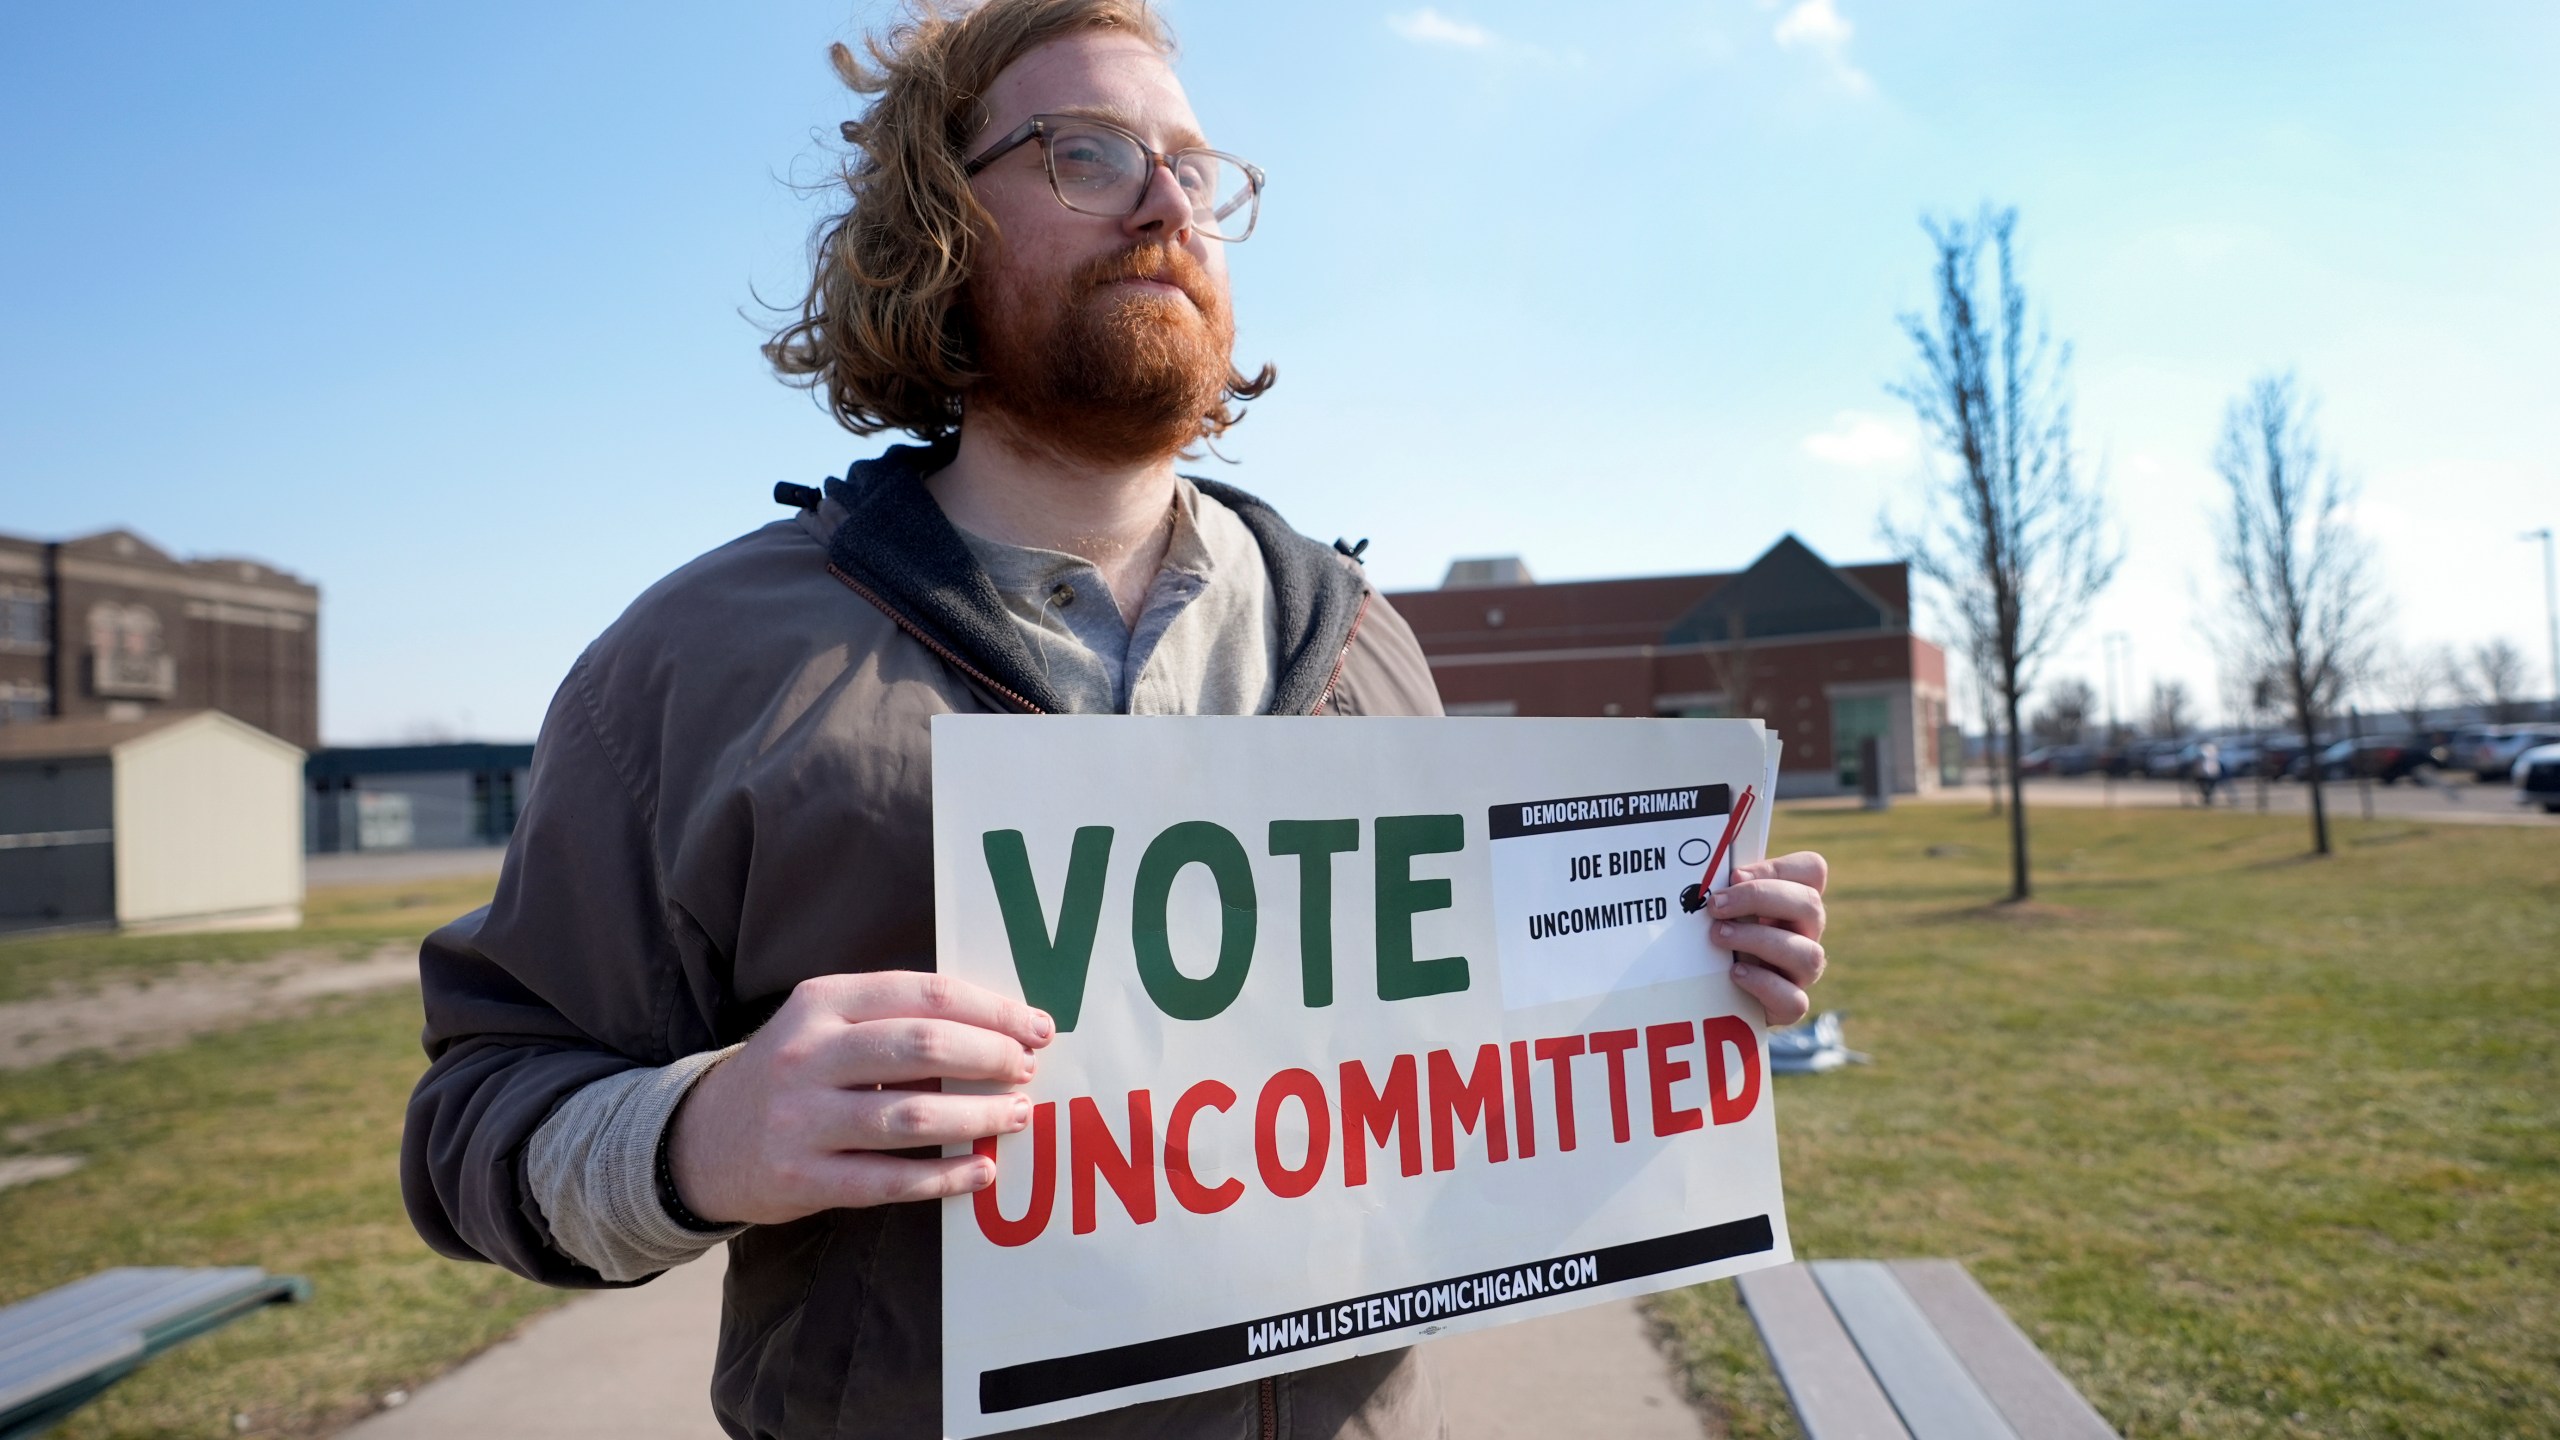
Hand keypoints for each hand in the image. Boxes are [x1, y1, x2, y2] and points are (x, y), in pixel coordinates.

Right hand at [668, 971, 1054, 1225]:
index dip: (991, 1010)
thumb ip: (895, 1018)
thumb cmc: (794, 1073)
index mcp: (822, 1001)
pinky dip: (945, 1177)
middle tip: (1028, 1070)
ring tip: (1017, 1116)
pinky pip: (889, 1180)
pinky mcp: (801, 1179)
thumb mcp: (825, 1023)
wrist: (702, 1140)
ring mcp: (801, 1119)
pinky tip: (981, 1171)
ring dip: (978, 1116)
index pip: (924, 993)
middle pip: (923, 1046)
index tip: (1035, 1026)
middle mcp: (808, 1054)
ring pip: (912, 1116)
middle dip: (991, 1057)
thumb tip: (1000, 1030)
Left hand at [1707, 851, 1828, 1025]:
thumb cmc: (1716, 943)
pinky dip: (1764, 984)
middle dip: (1759, 898)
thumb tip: (1705, 875)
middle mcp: (1805, 934)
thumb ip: (1723, 890)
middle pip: (1810, 904)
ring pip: (1808, 953)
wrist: (1711, 998)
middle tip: (1716, 906)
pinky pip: (1795, 1000)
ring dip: (1758, 940)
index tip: (1735, 875)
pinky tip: (1735, 973)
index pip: (1812, 870)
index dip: (1777, 867)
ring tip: (1719, 936)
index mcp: (1792, 902)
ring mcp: (1802, 972)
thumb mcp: (1721, 912)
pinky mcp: (1789, 1007)